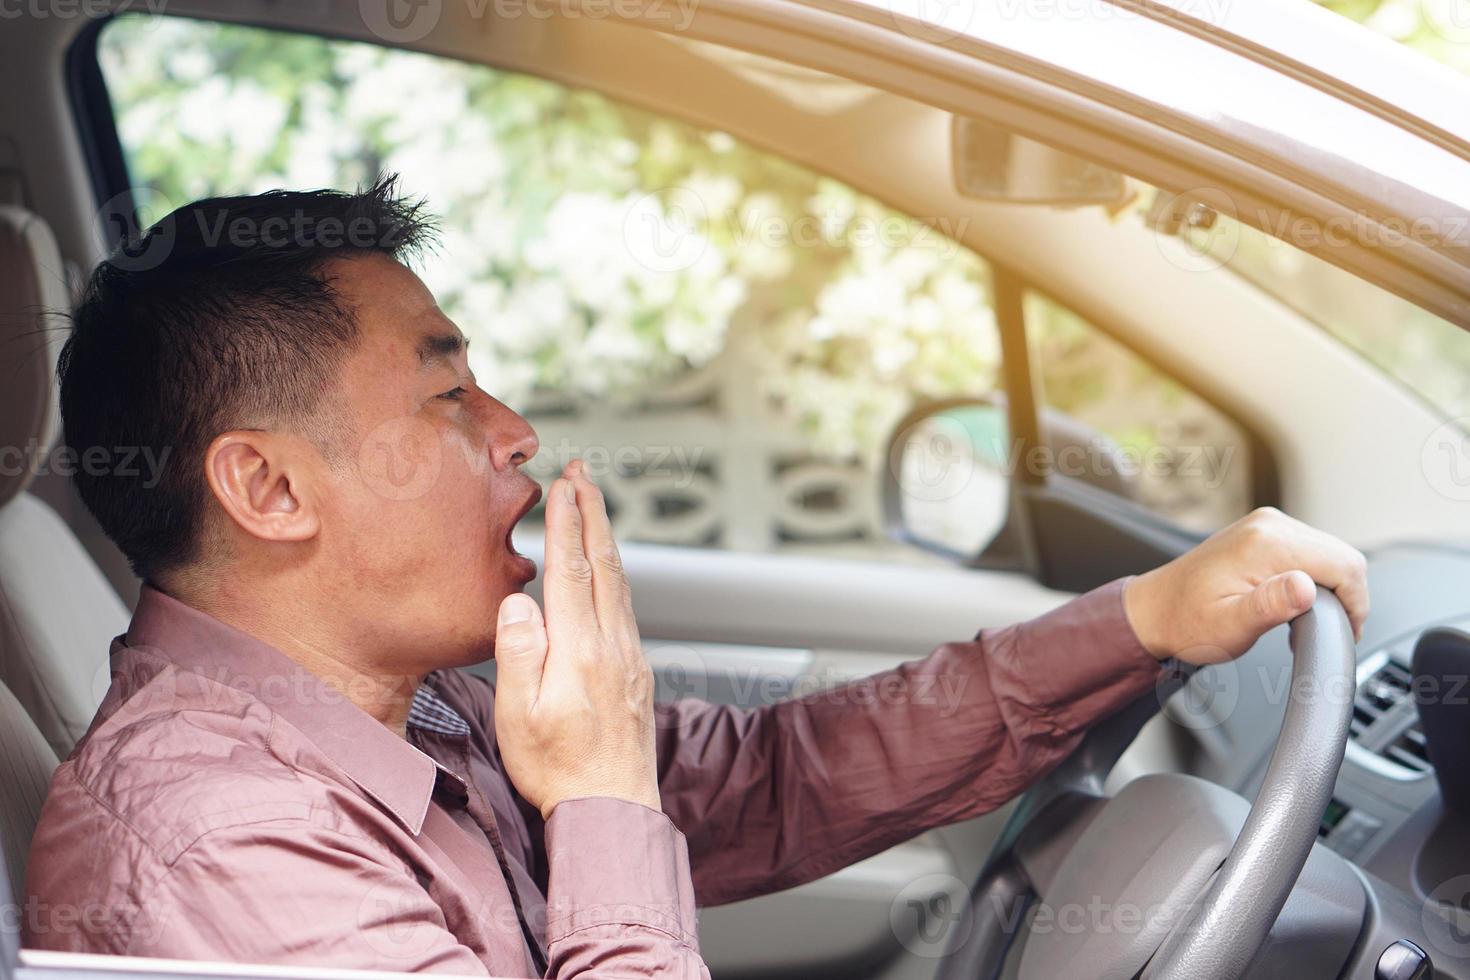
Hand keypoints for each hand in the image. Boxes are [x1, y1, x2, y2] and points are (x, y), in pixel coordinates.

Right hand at [491, 460, 659, 820]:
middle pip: (604, 563)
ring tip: (594, 503)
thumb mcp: (520, 716)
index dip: (567, 522)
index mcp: (580, 650)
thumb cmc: (557, 769)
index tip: (562, 485)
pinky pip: (626, 605)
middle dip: (593, 512)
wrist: (612, 809)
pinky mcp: (636, 670)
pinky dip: (615, 570)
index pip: (572, 570)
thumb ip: (519, 654)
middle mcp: (612, 645)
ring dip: (606, 536)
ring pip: (620, 581)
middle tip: (584, 472)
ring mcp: (629, 656)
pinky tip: (608, 566)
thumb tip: (519, 601)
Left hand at [1124, 507, 1368, 664]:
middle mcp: (1270, 524)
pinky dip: (1315, 580)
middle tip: (1324, 633)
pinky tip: (1296, 605)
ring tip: (1306, 623)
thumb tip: (1305, 586)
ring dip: (1330, 590)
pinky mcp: (1264, 534)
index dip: (1356, 604)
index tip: (1345, 633)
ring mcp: (1267, 526)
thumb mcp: (1229, 626)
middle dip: (1345, 598)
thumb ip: (1269, 606)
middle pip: (1342, 557)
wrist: (1155, 610)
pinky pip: (1310, 554)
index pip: (1344, 565)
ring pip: (1329, 556)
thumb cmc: (1186, 622)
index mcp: (1266, 542)